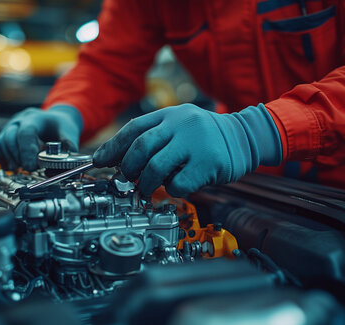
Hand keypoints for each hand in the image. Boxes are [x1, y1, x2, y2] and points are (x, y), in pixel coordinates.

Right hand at [0, 105, 82, 169]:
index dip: (27, 151)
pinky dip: (5, 157)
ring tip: (24, 167)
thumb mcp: (70, 134)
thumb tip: (61, 167)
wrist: (54, 120)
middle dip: (19, 157)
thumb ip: (68, 149)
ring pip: (2, 142)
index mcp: (36, 118)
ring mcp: (11, 126)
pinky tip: (16, 165)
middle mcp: (20, 120)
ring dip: (12, 158)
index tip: (32, 166)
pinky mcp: (5, 134)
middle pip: (10, 137)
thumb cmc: (61, 126)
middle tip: (30, 169)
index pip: (26, 133)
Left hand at [93, 103, 281, 196]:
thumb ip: (154, 137)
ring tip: (147, 188)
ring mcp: (194, 144)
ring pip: (155, 168)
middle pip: (140, 148)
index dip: (113, 147)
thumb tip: (121, 160)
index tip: (100, 161)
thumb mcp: (179, 126)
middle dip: (127, 168)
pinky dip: (171, 190)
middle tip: (126, 179)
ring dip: (146, 183)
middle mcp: (180, 125)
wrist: (244, 137)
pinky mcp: (208, 163)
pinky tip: (176, 186)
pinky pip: (178, 183)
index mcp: (169, 115)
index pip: (133, 129)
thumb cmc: (205, 137)